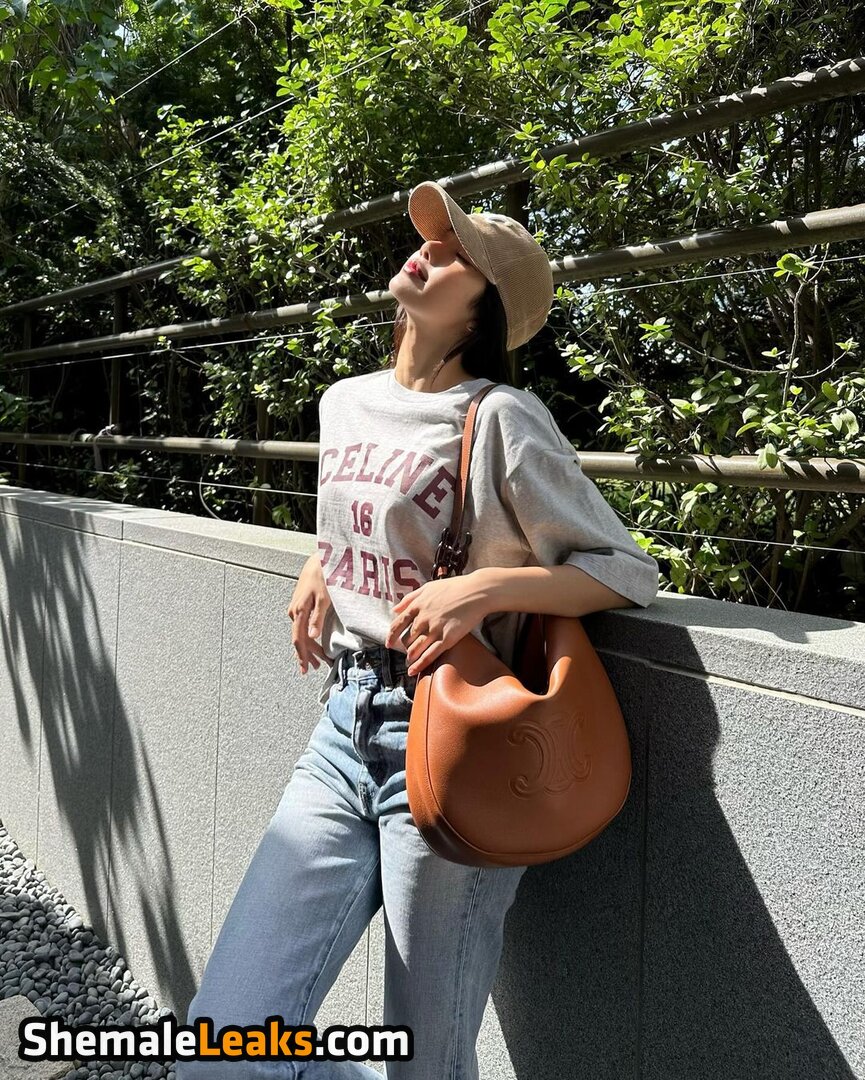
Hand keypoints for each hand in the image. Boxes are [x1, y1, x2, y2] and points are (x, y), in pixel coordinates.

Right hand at [287, 554, 332, 675]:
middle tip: (314, 668)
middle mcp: (294, 612)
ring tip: (314, 661)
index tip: (304, 668)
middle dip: (307, 655)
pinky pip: (300, 627)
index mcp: (299, 612)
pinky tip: (311, 643)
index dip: (302, 655)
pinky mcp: (299, 606)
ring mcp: (295, 609)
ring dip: (307, 648)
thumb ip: (317, 618)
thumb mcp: (324, 598)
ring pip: (300, 633)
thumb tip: (313, 636)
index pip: (299, 639)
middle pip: (299, 639)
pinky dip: (306, 637)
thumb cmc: (323, 577)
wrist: (317, 561)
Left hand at [384, 572, 489, 677]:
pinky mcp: (448, 638)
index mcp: (417, 606)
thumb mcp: (428, 587)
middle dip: (406, 647)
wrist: (478, 591)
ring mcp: (435, 629)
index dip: (392, 636)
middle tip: (406, 652)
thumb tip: (395, 609)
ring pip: (416, 648)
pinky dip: (420, 664)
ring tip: (410, 662)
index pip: (398, 624)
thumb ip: (410, 598)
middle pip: (408, 638)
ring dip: (411, 657)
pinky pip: (430, 654)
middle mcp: (423, 618)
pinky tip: (413, 671)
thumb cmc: (455, 587)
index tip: (389, 644)